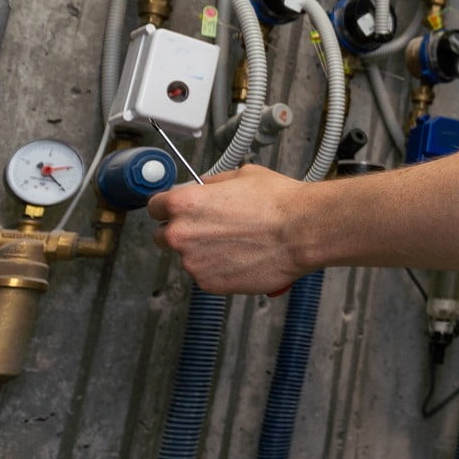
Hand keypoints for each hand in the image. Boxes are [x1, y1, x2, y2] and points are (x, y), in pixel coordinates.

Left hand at [148, 165, 309, 293]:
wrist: (303, 231)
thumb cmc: (279, 203)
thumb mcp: (242, 175)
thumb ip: (213, 184)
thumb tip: (204, 188)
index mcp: (184, 204)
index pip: (155, 206)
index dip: (169, 207)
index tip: (179, 211)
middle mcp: (181, 235)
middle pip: (162, 236)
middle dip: (181, 231)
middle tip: (210, 228)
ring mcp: (194, 263)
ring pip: (189, 257)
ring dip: (204, 251)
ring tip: (237, 242)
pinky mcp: (210, 284)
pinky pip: (206, 274)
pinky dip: (220, 268)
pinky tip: (242, 256)